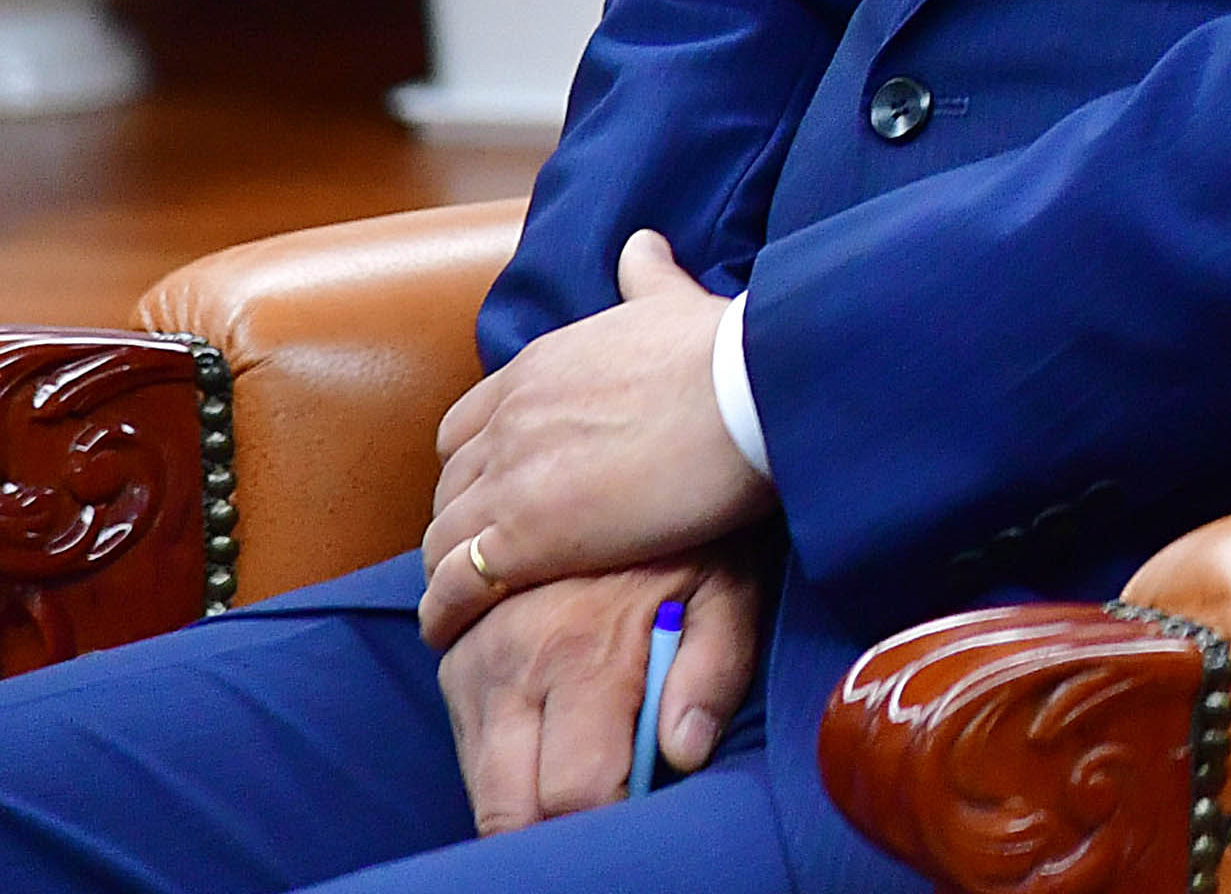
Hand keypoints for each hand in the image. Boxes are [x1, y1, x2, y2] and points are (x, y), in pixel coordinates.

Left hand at [423, 231, 771, 648]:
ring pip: (441, 537)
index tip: (496, 492)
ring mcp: (509, 478)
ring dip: (448, 567)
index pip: (466, 426)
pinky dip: (444, 609)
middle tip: (483, 555)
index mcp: (538, 368)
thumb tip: (641, 244)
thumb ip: (649, 279)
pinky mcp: (524, 537)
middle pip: (449, 485)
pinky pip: (455, 583)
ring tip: (466, 602)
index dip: (476, 464)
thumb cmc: (728, 353)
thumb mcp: (676, 303)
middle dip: (459, 518)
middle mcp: (509, 419)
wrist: (752, 391)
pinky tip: (452, 629)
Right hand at [439, 552, 761, 832]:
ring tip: (592, 753)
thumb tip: (685, 752)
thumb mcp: (728, 590)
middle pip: (506, 805)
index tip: (642, 804)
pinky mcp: (454, 651)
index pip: (573, 794)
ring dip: (528, 789)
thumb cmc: (696, 531)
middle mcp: (509, 661)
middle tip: (612, 796)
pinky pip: (465, 741)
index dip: (610, 819)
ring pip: (479, 782)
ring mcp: (471, 657)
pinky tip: (559, 727)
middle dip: (556, 823)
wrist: (640, 455)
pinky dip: (507, 755)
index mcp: (581, 653)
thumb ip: (713, 674)